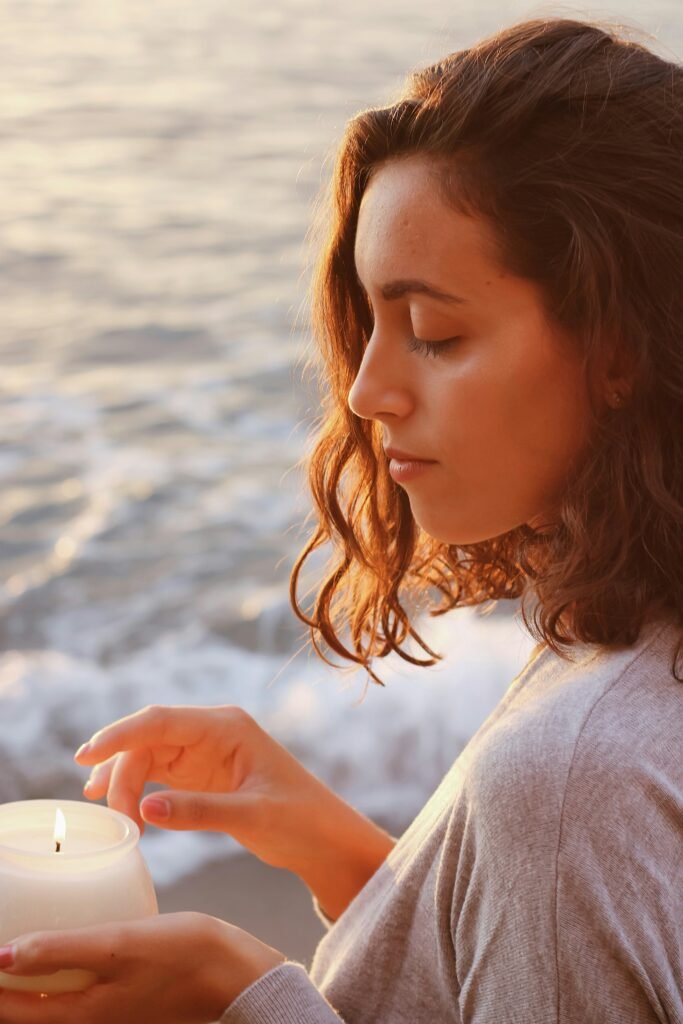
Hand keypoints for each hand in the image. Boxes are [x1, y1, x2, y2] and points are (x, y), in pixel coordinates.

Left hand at [0, 912, 285, 1023]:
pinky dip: (50, 984)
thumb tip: (3, 955)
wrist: (238, 977)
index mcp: (79, 1016)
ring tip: (11, 949)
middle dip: (4, 984)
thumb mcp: (121, 945)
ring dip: (22, 988)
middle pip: (22, 1012)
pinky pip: (68, 1000)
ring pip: (44, 1009)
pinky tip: (55, 954)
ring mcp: (103, 1016)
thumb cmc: (185, 956)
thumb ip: (62, 950)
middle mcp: (85, 1023)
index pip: (9, 1010)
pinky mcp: (120, 1004)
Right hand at [74, 703, 382, 878]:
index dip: (119, 735)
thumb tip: (145, 811)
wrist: (325, 838)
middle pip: (148, 741)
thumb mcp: (252, 816)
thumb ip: (199, 811)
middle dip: (123, 774)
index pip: (160, 721)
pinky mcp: (201, 776)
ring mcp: (205, 753)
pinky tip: (125, 812)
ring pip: (147, 757)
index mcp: (227, 727)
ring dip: (126, 783)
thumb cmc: (301, 820)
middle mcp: (212, 732)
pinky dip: (138, 791)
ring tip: (114, 817)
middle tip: (116, 819)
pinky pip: (158, 775)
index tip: (86, 757)